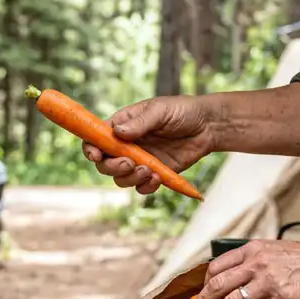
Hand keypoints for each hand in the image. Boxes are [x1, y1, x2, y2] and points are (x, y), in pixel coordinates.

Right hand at [82, 96, 213, 193]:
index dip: (91, 149)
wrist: (208, 126)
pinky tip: (157, 177)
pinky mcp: (154, 173)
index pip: (96, 138)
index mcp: (122, 125)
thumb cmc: (182, 111)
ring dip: (130, 178)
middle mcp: (126, 145)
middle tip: (129, 164)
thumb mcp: (160, 111)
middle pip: (105, 164)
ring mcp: (140, 161)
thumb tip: (117, 133)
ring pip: (121, 179)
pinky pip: (141, 187)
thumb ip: (140, 123)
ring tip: (149, 170)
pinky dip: (146, 186)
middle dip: (112, 167)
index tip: (96, 155)